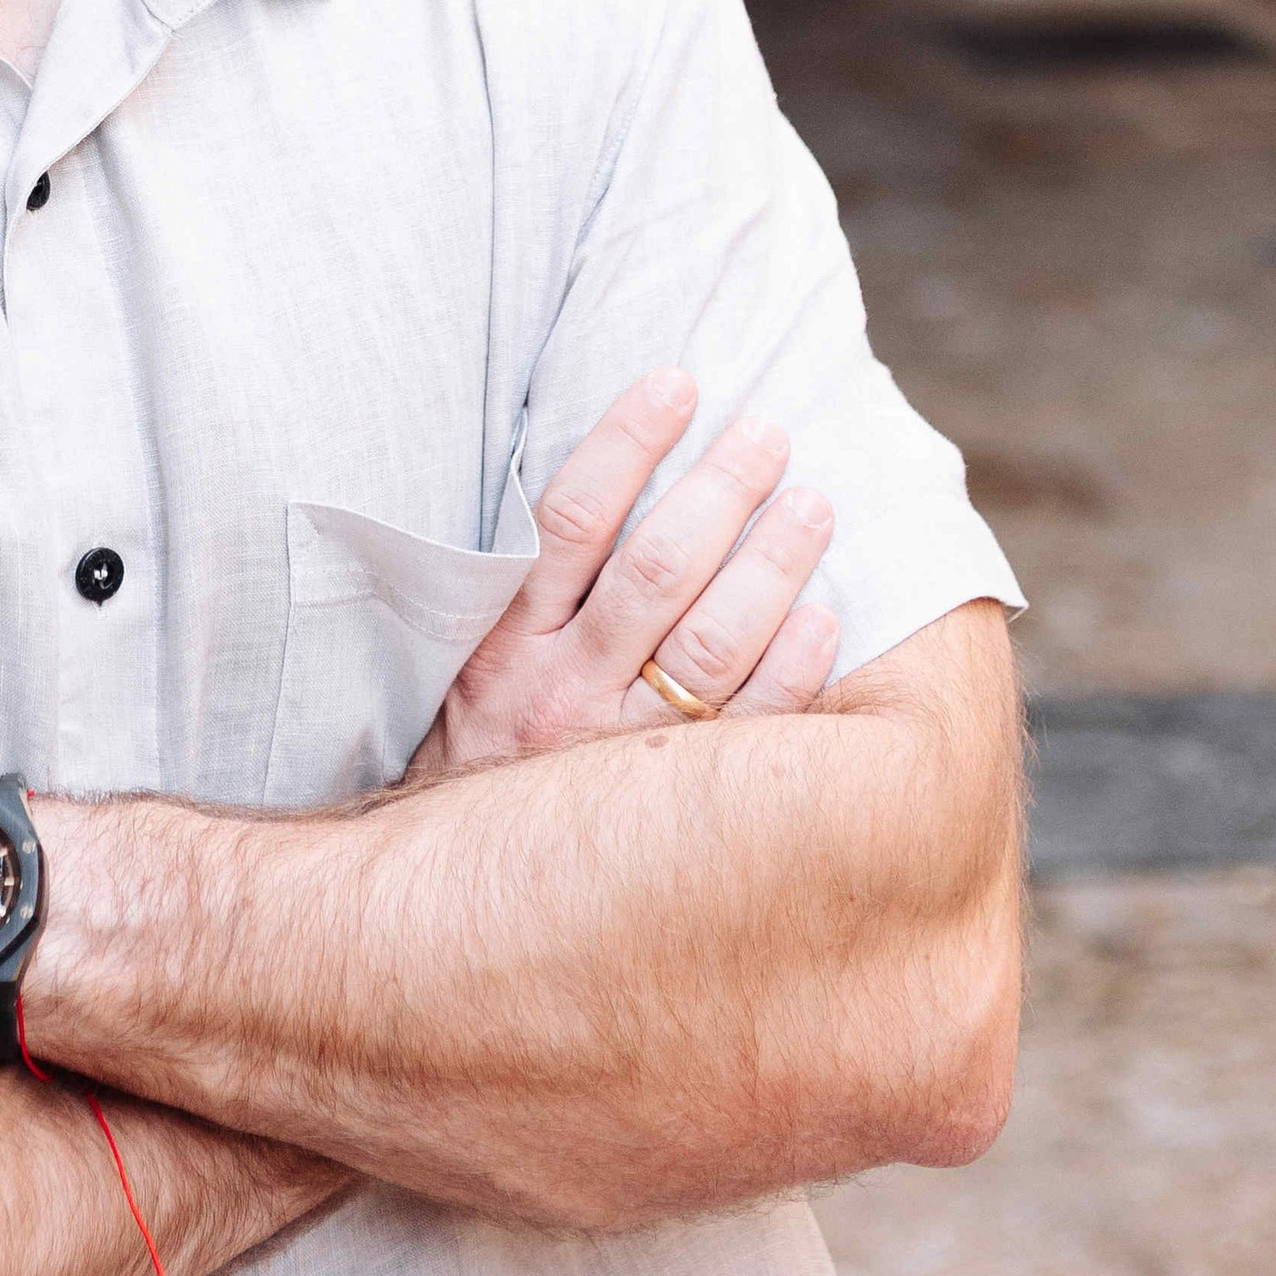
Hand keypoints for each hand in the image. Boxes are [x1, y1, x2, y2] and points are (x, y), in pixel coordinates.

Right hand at [409, 371, 837, 782]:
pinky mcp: (671, 802)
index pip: (570, 517)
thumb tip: (599, 474)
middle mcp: (559, 691)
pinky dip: (789, 668)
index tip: (677, 382)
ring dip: (770, 564)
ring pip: (710, 642)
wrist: (452, 894)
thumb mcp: (467, 660)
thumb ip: (523, 584)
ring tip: (813, 504)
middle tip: (769, 432)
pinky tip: (822, 616)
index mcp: (504, 641)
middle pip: (655, 569)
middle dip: (721, 490)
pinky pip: (746, 727)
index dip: (627, 441)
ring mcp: (618, 750)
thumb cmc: (480, 747)